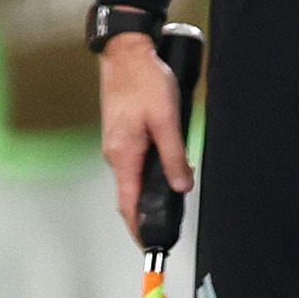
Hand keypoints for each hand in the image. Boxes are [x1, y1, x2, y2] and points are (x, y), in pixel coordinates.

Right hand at [98, 28, 189, 236]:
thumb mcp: (167, 120)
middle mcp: (116, 153)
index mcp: (123, 155)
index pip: (128, 203)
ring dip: (150, 190)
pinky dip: (148, 172)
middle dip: (146, 213)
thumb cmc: (144, 81)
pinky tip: (165, 169)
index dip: (138, 227)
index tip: (149, 245)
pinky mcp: (122, 132)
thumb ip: (174, 155)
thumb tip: (182, 185)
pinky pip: (135, 161)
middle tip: (167, 227)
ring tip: (171, 201)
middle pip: (130, 193)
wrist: (125, 51)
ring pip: (134, 176)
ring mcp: (117, 143)